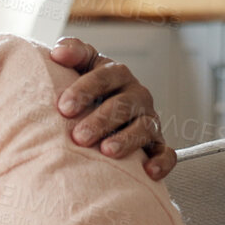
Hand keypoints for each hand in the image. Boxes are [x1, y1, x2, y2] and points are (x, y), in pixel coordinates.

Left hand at [48, 38, 175, 180]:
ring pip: (144, 127)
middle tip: (79, 136)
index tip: (64, 107)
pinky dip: (161, 161)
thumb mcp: (79, 67)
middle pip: (124, 104)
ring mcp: (148, 119)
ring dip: (126, 140)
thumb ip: (72, 54)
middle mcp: (135, 95)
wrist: (96, 114)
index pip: (105, 76)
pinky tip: (148, 171)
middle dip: (101, 120)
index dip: (86, 89)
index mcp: (116, 75)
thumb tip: (58, 52)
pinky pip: (166, 152)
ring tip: (107, 152)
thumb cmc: (84, 93)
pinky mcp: (156, 144)